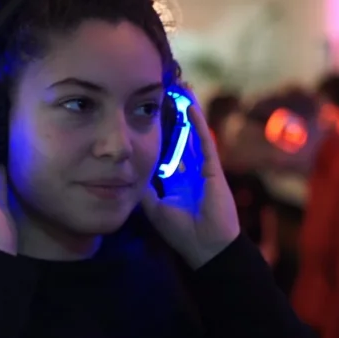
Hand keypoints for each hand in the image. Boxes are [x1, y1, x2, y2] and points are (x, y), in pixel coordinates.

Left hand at [141, 99, 239, 268]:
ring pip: (193, 134)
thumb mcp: (153, 207)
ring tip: (180, 91)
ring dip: (187, 113)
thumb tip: (125, 171)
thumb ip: (143, 189)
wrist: (205, 246)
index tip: (149, 114)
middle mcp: (189, 170)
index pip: (166, 150)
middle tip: (165, 93)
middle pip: (180, 136)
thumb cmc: (181, 231)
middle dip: (174, 116)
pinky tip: (190, 108)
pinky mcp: (213, 169)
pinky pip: (204, 143)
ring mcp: (202, 168)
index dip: (159, 133)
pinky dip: (198, 125)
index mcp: (176, 180)